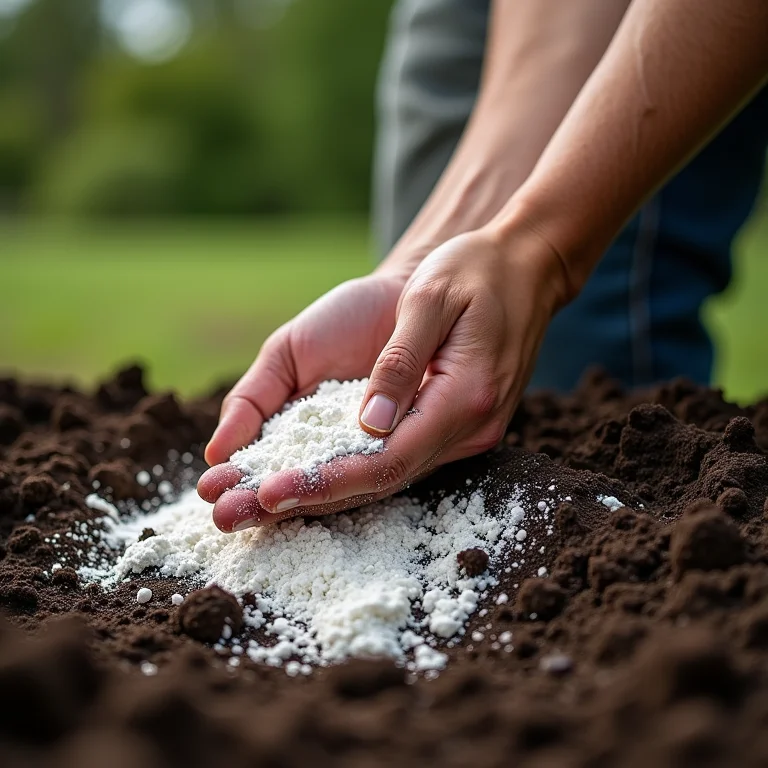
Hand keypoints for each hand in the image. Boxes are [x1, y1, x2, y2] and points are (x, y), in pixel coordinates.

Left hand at [199, 225, 568, 530]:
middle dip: (305, 500)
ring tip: (243, 505)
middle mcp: (465, 430)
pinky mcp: (444, 427)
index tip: (268, 492)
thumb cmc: (472, 271)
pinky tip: (293, 476)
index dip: (327, 481)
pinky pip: (388, 459)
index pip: (389, 460)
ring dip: (315, 493)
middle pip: (379, 482)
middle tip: (231, 514)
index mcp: (465, 398)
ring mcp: (458, 434)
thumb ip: (399, 361)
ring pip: (381, 477)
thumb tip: (368, 425)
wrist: (516, 269)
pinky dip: (338, 471)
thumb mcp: (431, 297)